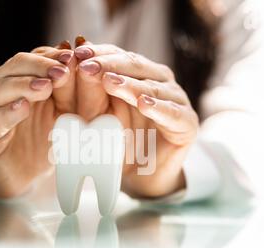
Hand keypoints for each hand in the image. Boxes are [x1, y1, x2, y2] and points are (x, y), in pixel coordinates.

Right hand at [0, 46, 76, 197]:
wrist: (22, 175)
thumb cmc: (43, 139)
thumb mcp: (64, 114)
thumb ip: (69, 91)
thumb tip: (80, 60)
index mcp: (21, 78)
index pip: (35, 57)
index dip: (54, 56)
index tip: (75, 57)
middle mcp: (0, 88)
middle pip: (16, 66)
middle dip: (41, 66)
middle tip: (62, 72)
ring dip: (24, 85)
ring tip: (45, 87)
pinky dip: (7, 112)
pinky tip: (22, 108)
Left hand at [75, 44, 198, 197]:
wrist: (141, 178)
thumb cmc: (118, 144)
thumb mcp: (99, 117)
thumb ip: (91, 93)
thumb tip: (75, 63)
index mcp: (141, 74)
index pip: (119, 56)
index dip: (99, 53)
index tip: (77, 53)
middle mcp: (161, 82)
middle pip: (136, 66)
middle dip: (110, 65)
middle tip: (87, 66)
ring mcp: (177, 100)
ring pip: (153, 88)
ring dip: (131, 85)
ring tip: (110, 82)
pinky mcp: (188, 123)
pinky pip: (173, 113)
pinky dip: (159, 109)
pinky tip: (144, 104)